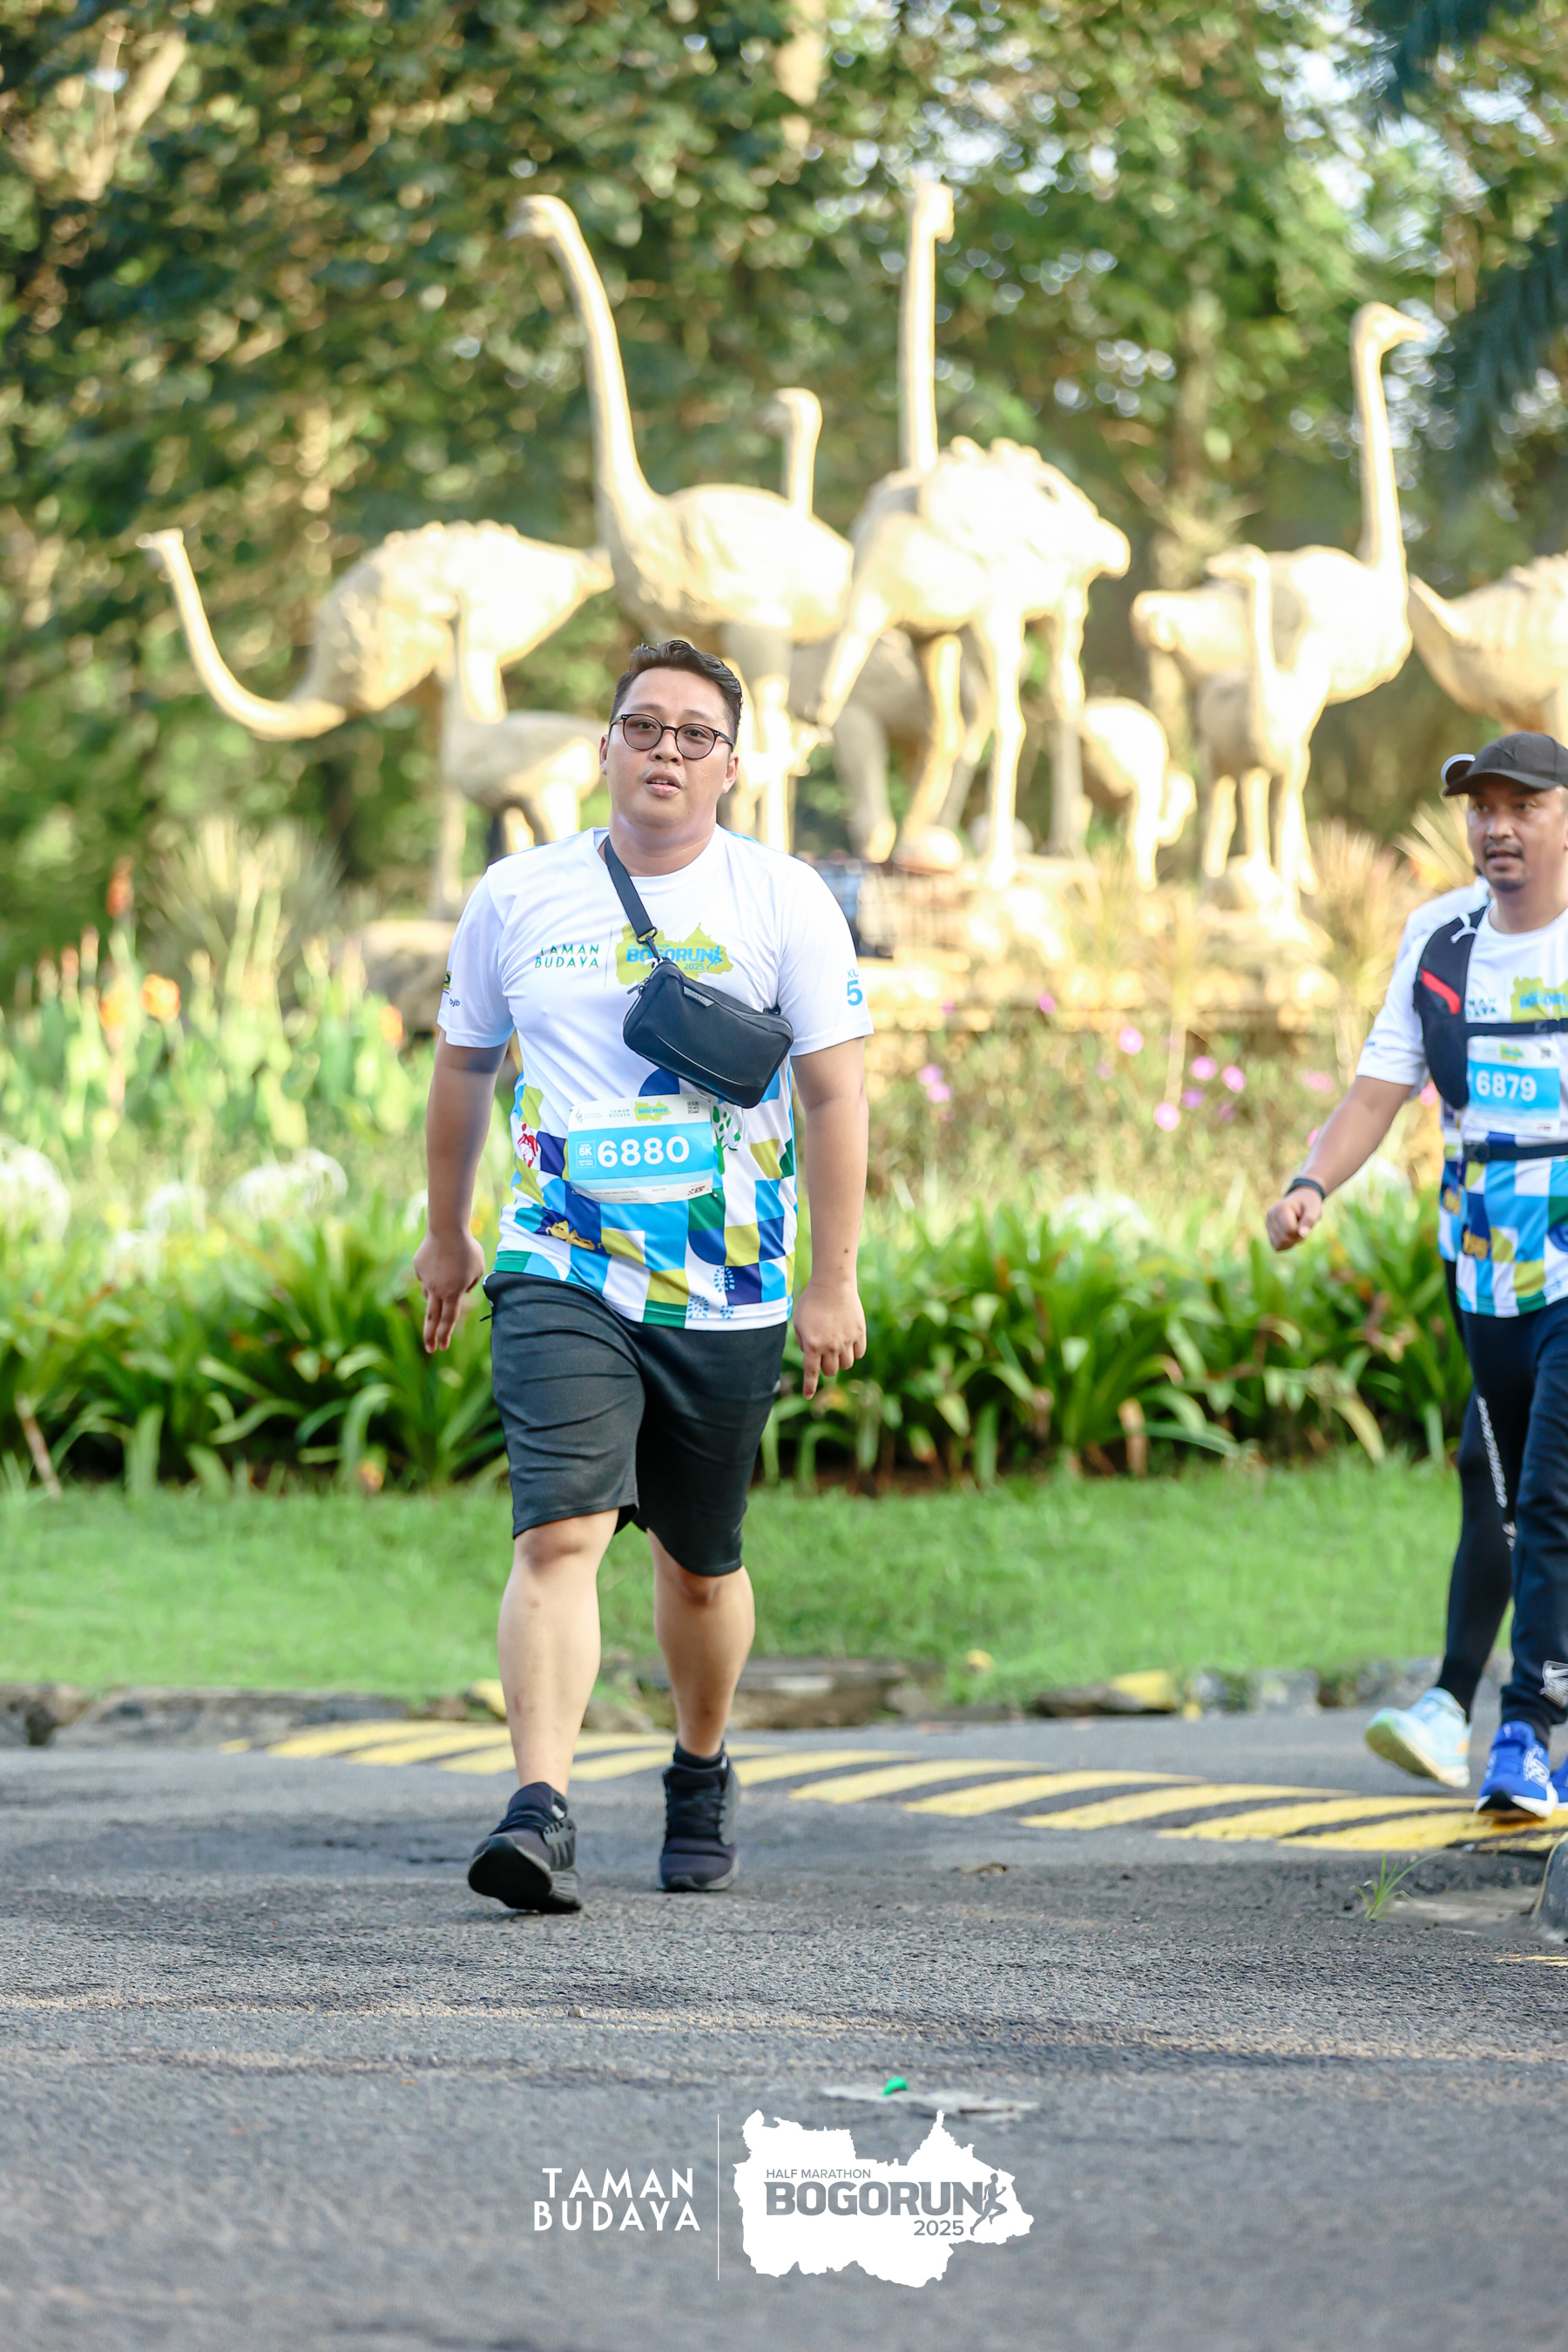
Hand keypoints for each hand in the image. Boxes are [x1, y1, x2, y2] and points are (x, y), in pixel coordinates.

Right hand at [414, 1226, 484, 1350]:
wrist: (447, 1229)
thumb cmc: (467, 1249)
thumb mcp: (478, 1269)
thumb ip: (471, 1284)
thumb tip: (461, 1292)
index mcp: (453, 1293)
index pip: (449, 1320)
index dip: (446, 1335)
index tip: (442, 1347)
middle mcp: (437, 1290)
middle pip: (432, 1318)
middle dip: (430, 1336)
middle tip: (429, 1348)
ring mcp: (425, 1280)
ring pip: (430, 1293)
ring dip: (438, 1291)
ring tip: (449, 1272)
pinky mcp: (418, 1268)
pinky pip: (427, 1276)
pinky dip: (434, 1272)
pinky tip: (441, 1258)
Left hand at [793, 1275, 866, 1400]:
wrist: (833, 1284)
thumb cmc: (811, 1301)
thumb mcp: (799, 1322)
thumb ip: (804, 1342)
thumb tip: (811, 1356)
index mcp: (813, 1345)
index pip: (811, 1373)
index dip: (809, 1386)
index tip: (808, 1396)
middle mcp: (830, 1346)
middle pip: (830, 1371)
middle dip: (825, 1367)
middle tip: (824, 1355)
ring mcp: (847, 1341)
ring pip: (846, 1365)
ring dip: (840, 1361)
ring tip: (837, 1348)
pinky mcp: (860, 1333)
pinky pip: (859, 1354)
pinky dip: (854, 1352)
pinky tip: (849, 1343)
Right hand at [1265, 1187, 1323, 1252]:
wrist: (1301, 1199)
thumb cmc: (1309, 1204)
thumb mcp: (1314, 1209)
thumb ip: (1309, 1220)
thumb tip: (1303, 1234)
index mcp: (1281, 1208)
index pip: (1290, 1231)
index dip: (1301, 1233)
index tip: (1306, 1224)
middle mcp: (1270, 1215)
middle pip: (1283, 1239)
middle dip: (1297, 1239)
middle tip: (1303, 1228)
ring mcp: (1267, 1223)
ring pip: (1279, 1245)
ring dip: (1292, 1243)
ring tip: (1297, 1231)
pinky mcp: (1268, 1230)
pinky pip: (1276, 1246)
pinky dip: (1287, 1245)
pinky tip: (1291, 1235)